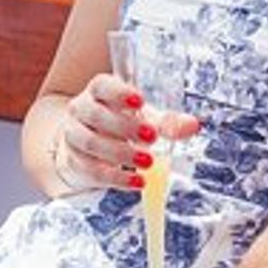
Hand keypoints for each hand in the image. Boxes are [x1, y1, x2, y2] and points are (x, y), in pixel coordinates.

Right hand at [58, 74, 201, 192]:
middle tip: (152, 137)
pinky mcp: (74, 162)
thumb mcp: (142, 118)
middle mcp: (80, 110)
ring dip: (120, 153)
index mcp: (98, 92)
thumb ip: (166, 122)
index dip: (118, 92)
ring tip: (148, 162)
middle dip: (125, 127)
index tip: (140, 100)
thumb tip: (192, 125)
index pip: (101, 85)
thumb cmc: (119, 124)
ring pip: (90, 142)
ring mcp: (74, 136)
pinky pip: (92, 170)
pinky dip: (116, 178)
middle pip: (95, 115)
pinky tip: (137, 182)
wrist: (85, 146)